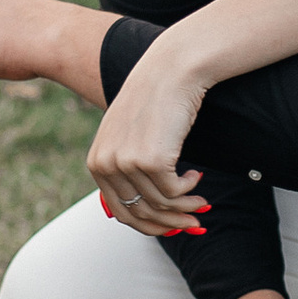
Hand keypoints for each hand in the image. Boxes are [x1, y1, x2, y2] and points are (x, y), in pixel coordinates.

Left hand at [86, 36, 209, 234]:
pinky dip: (190, 188)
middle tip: (194, 223)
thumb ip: (129, 170)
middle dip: (170, 223)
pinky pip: (175, 191)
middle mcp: (106, 164)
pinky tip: (197, 174)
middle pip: (141, 214)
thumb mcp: (130, 136)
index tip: (171, 227)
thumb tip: (150, 211)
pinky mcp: (151, 159)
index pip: (121, 211)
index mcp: (96, 162)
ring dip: (186, 206)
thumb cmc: (154, 101)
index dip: (149, 225)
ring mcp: (127, 162)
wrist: (170, 71)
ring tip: (201, 199)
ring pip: (161, 204)